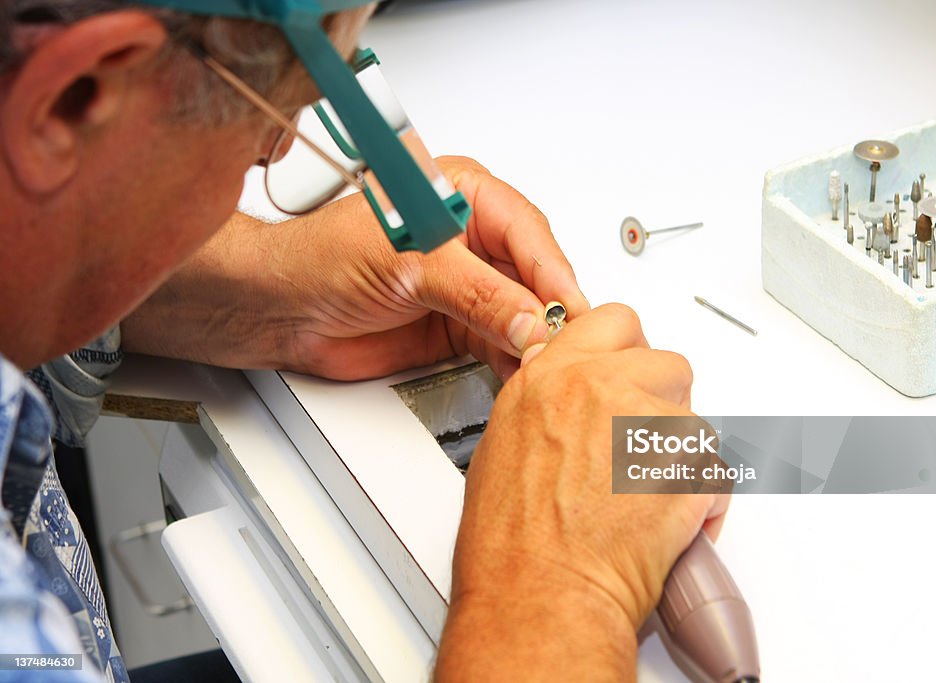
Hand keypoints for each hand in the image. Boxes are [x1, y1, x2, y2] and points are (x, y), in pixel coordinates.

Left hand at [276, 156, 588, 380]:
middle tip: (565, 343)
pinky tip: (524, 374)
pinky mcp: (457, 326)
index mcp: (464, 197)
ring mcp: (466, 286)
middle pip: (533, 276)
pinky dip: (515, 362)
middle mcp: (471, 240)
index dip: (552, 273)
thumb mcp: (409, 265)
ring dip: (536, 341)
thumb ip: (476, 294)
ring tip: (550, 364)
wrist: (280, 310)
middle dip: (549, 311)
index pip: (527, 232)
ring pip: (522, 314)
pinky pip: (500, 344)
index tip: (569, 308)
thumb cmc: (321, 259)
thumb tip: (528, 319)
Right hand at [435, 304, 729, 680]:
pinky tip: (669, 522)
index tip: (630, 371)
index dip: (628, 350)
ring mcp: (647, 423)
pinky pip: (716, 470)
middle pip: (667, 365)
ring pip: (695, 421)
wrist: (541, 594)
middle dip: (663, 402)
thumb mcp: (503, 446)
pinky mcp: (688, 464)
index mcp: (550, 379)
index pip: (613, 324)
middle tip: (643, 446)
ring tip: (648, 498)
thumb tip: (567, 401)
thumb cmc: (512, 545)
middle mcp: (599, 388)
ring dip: (682, 456)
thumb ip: (544, 406)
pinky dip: (703, 499)